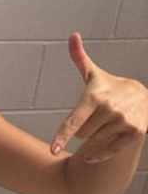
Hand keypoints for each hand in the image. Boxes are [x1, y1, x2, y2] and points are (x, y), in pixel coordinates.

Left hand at [52, 32, 147, 162]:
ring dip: (94, 136)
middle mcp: (110, 110)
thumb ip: (79, 57)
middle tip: (95, 116)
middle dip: (83, 129)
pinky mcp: (135, 133)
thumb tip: (72, 35)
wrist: (143, 96)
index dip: (63, 135)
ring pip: (93, 141)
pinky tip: (90, 158)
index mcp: (95, 97)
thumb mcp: (93, 74)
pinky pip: (109, 151)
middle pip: (81, 134)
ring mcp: (123, 122)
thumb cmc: (109, 87)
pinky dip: (98, 156)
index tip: (53, 149)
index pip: (74, 120)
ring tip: (104, 122)